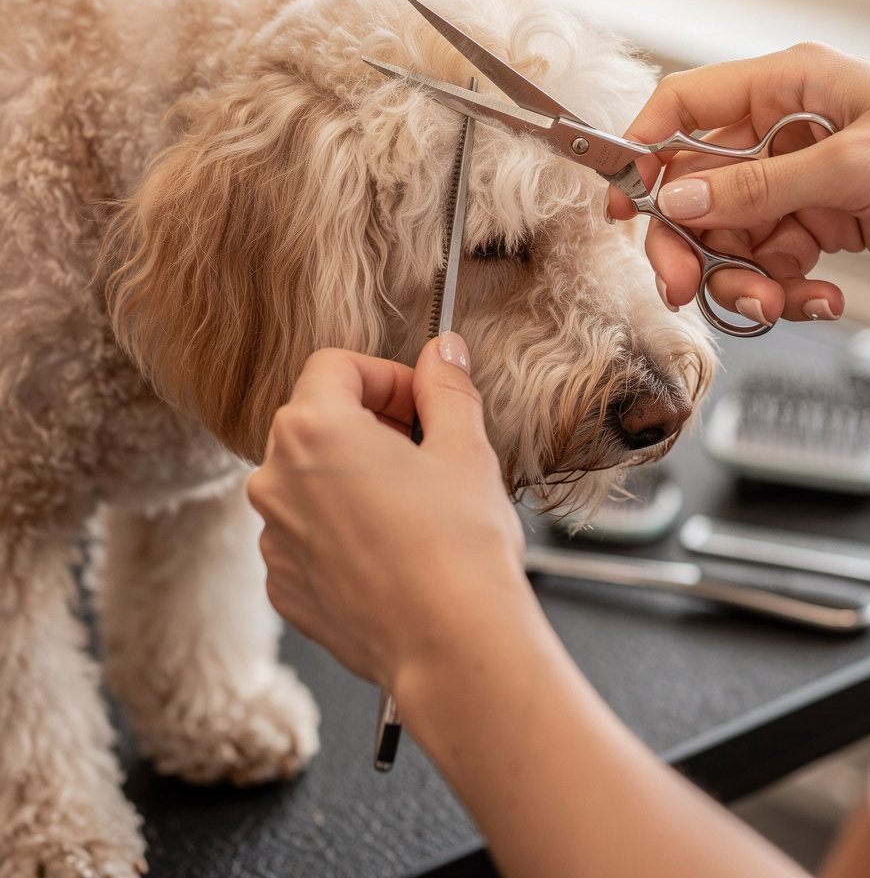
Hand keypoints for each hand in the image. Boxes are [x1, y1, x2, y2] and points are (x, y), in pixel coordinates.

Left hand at [248, 335, 524, 693]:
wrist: (451, 648)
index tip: (421, 400)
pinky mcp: (284, 587)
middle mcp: (274, 480)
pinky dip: (343, 529)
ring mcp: (274, 538)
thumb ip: (445, 387)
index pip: (335, 365)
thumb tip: (442, 353)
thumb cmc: (459, 547)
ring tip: (413, 505)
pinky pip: (307, 535)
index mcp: (312, 430)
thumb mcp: (464, 447)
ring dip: (354, 476)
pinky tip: (394, 550)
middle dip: (371, 423)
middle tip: (425, 448)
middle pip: (317, 421)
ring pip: (310, 480)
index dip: (387, 375)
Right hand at [609, 43, 869, 324]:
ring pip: (732, 240)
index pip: (684, 108)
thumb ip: (755, 186)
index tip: (624, 205)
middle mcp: (780, 136)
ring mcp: (797, 184)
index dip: (643, 152)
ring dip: (745, 281)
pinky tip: (821, 297)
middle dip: (690, 244)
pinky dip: (787, 291)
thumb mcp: (849, 165)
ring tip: (778, 302)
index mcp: (783, 91)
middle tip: (685, 285)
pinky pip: (773, 265)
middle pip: (695, 192)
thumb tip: (677, 200)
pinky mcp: (818, 224)